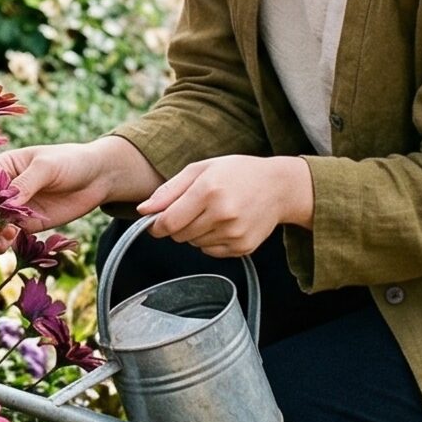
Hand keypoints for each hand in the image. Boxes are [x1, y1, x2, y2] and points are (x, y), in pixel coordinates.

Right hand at [0, 137, 155, 255]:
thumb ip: (25, 184)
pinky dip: (2, 242)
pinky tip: (11, 239)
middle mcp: (2, 190)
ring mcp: (14, 210)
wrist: (98, 177)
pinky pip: (6, 238)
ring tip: (1, 237)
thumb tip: (6, 203)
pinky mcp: (27, 226)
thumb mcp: (47, 167)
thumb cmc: (70, 161)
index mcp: (2, 167)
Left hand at [135, 154, 313, 258]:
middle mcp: (222, 214)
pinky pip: (210, 252)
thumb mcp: (200, 169)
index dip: (157, 224)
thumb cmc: (236, 173)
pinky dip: (210, 241)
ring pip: (193, 244)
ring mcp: (234, 234)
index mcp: (208, 191)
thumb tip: (142, 210)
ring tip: (211, 213)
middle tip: (192, 209)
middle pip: (179, 235)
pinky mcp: (243, 248)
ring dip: (194, 232)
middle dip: (177, 225)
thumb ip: (169, 190)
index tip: (156, 220)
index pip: (168, 221)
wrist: (278, 187)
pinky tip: (223, 224)